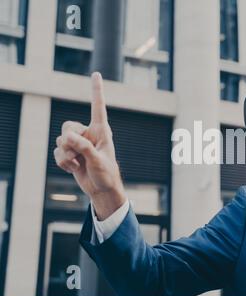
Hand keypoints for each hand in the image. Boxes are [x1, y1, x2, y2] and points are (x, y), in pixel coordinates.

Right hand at [54, 72, 125, 219]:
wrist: (101, 189)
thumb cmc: (106, 174)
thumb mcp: (98, 161)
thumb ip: (84, 147)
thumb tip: (66, 137)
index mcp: (101, 130)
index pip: (97, 107)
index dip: (96, 90)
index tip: (96, 74)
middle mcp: (88, 133)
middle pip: (67, 126)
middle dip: (68, 142)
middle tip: (77, 155)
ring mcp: (78, 143)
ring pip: (60, 141)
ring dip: (66, 156)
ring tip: (79, 164)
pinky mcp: (70, 153)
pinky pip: (57, 152)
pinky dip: (63, 162)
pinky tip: (74, 168)